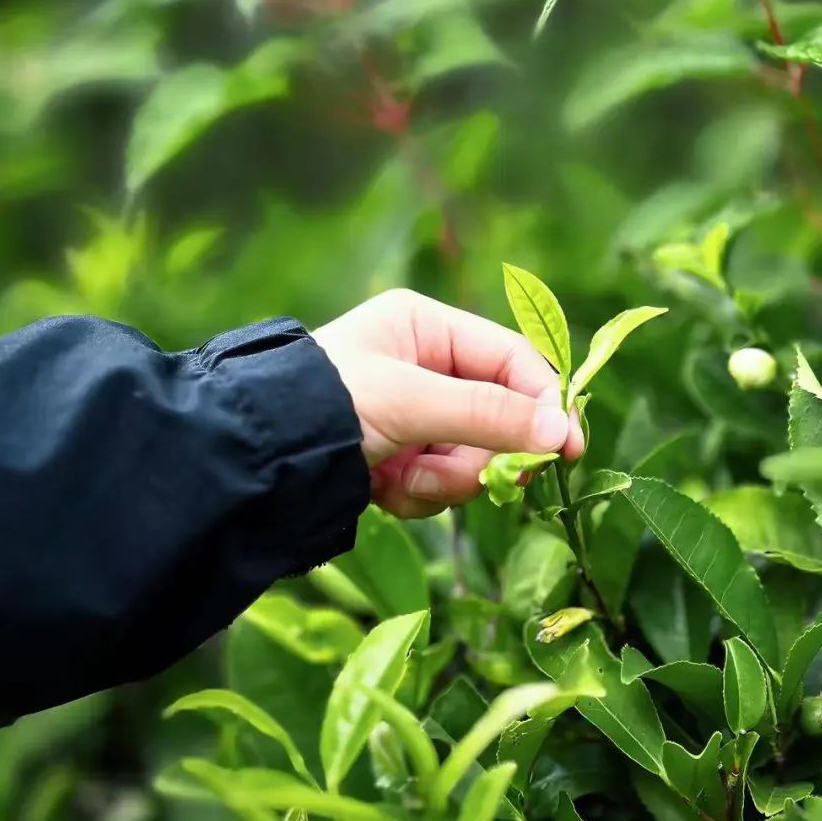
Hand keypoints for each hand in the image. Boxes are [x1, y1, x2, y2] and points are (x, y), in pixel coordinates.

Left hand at [312, 290, 583, 518]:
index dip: (544, 402)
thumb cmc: (326, 407)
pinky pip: (439, 483)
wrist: (252, 463)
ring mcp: (410, 416)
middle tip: (476, 479)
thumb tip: (562, 433)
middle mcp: (422, 365)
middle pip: (498, 415)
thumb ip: (490, 415)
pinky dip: (418, 493)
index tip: (569, 448)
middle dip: (482, 453)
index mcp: (425, 327)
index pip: (512, 359)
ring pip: (472, 457)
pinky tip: (383, 489)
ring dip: (445, 479)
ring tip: (403, 480)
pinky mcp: (396, 459)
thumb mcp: (412, 402)